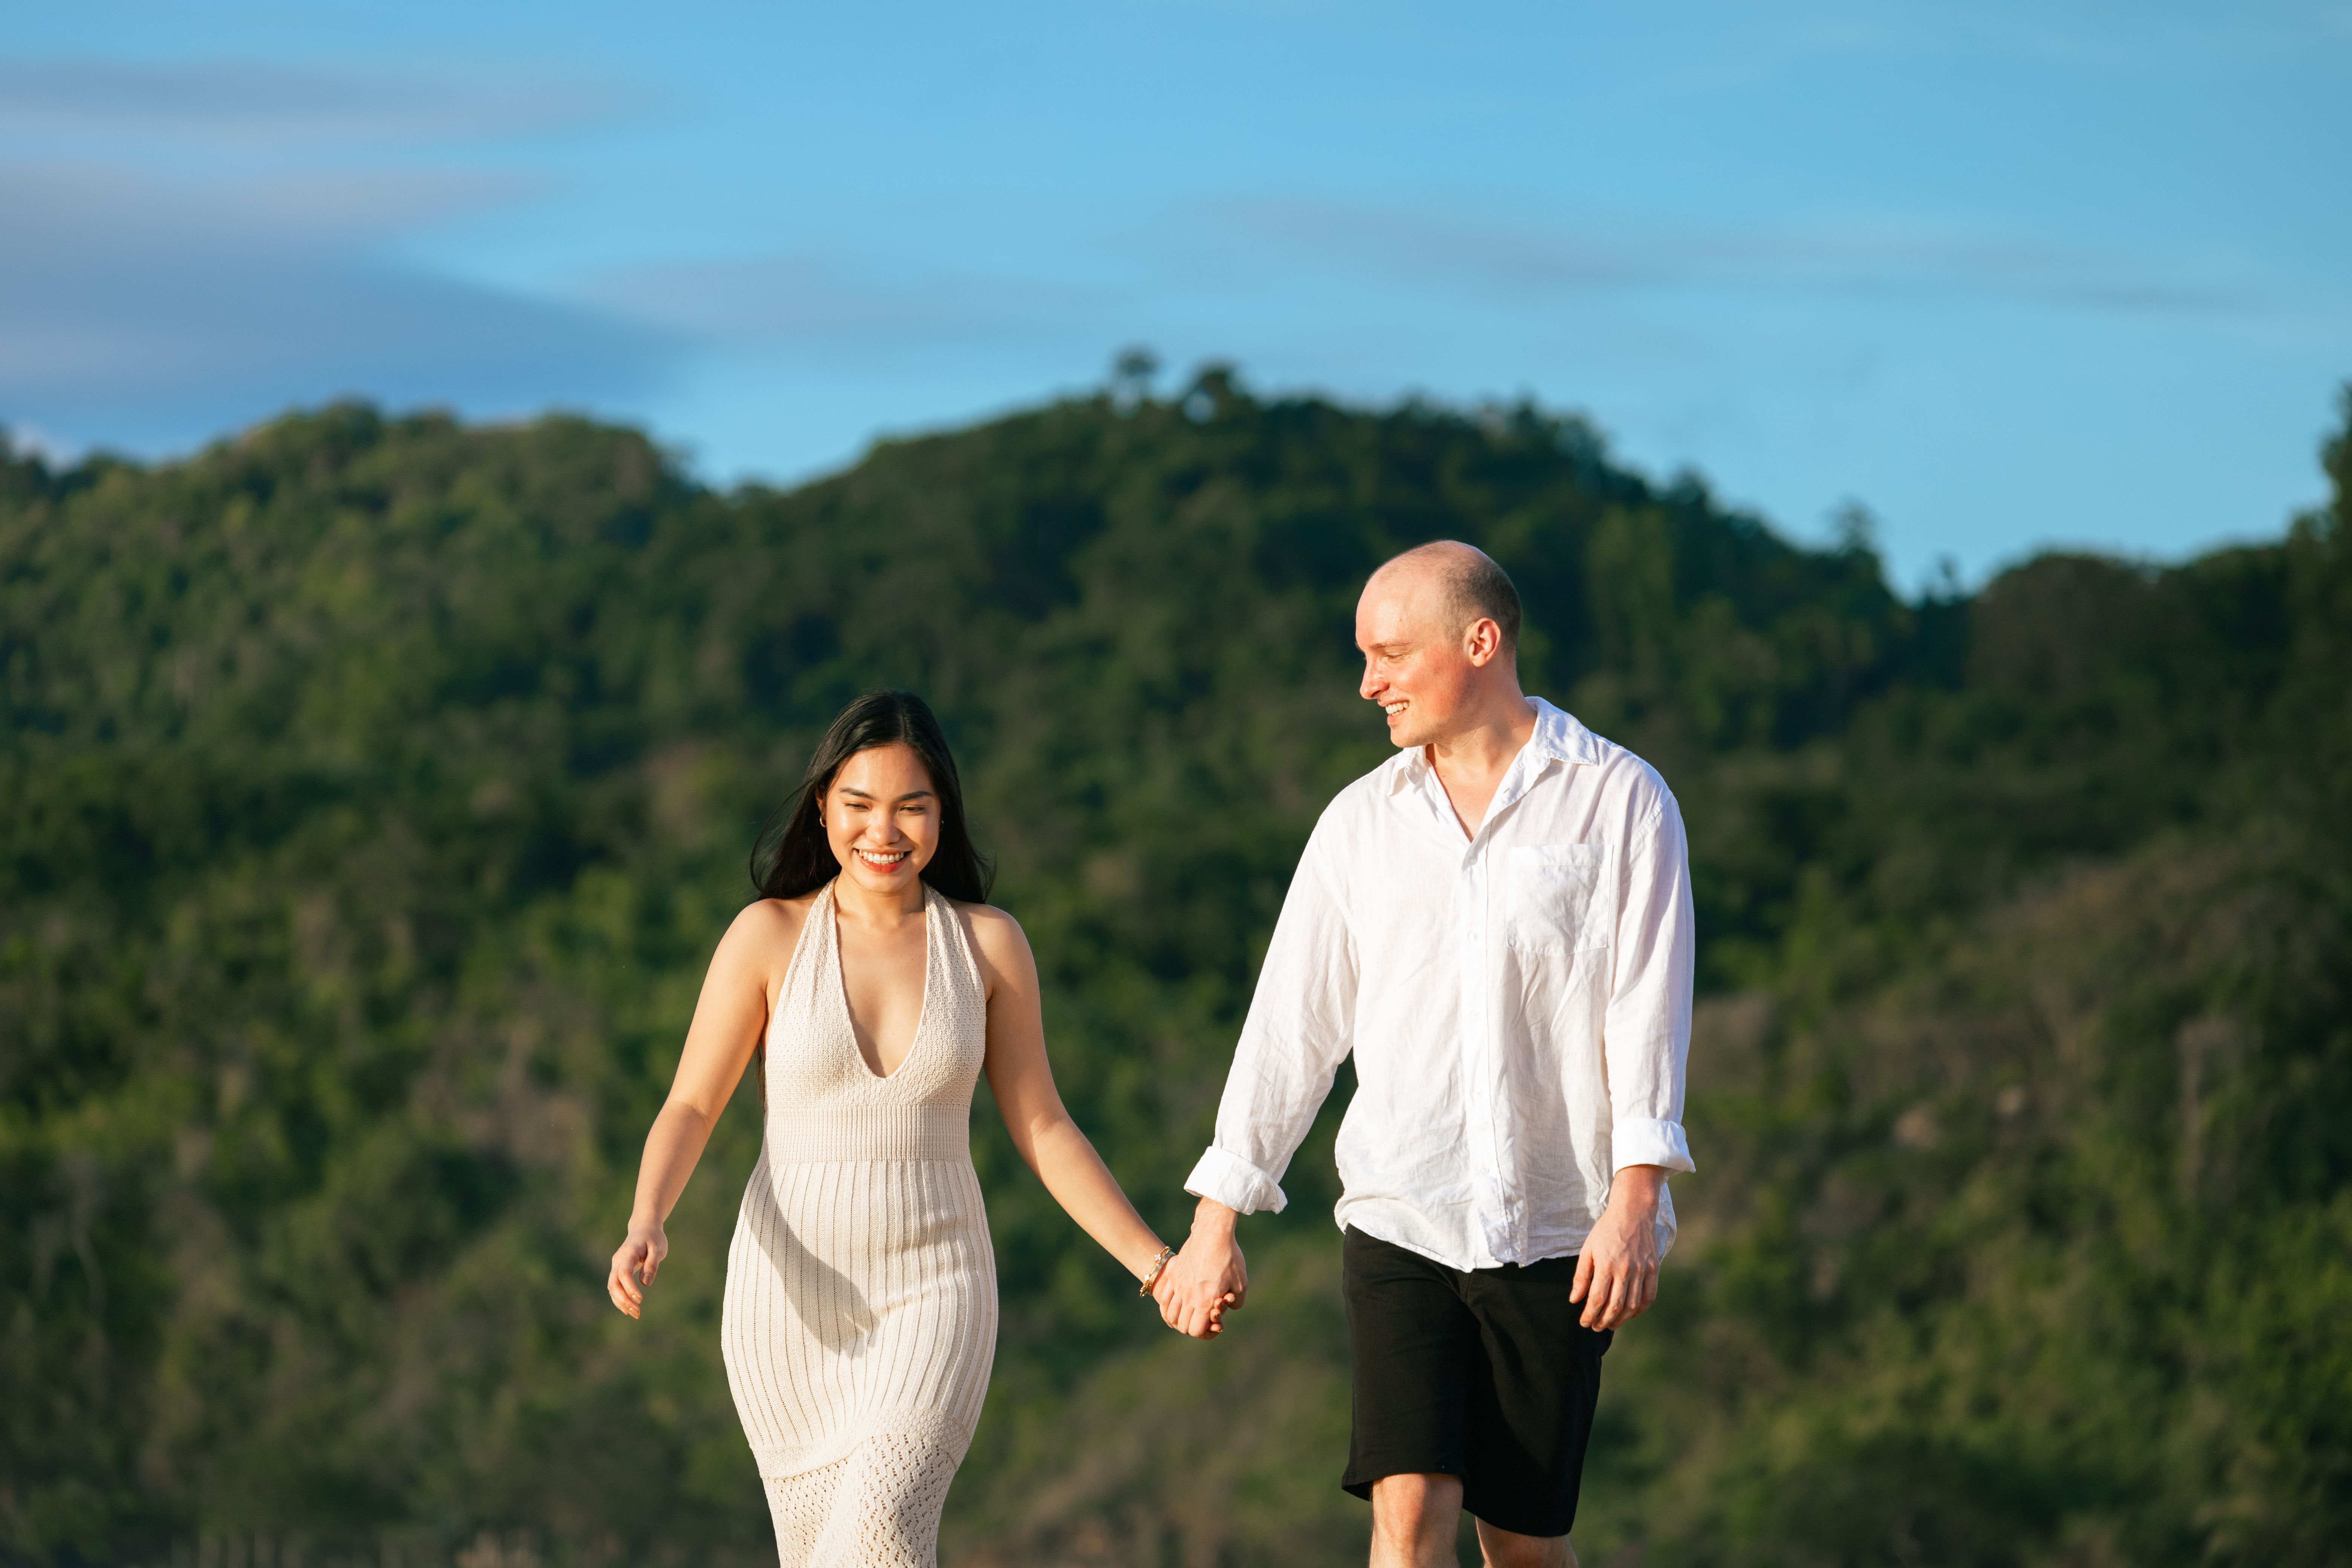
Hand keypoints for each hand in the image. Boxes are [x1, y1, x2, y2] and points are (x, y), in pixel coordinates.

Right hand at [608, 1220, 668, 1318]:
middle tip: (637, 1313)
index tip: (640, 1299)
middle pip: (613, 1283)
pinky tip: (628, 1309)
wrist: (644, 1227)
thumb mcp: (658, 1248)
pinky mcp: (618, 1270)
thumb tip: (645, 1282)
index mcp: (628, 1253)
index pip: (624, 1273)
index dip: (629, 1288)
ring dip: (621, 1302)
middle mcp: (618, 1260)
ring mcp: (616, 1265)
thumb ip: (651, 1264)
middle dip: (623, 1300)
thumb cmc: (653, 1238)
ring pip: (612, 1287)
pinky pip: (615, 1286)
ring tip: (635, 1314)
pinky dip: (619, 1298)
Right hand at [1153, 1198, 1246, 1338]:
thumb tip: (1228, 1308)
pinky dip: (1167, 1307)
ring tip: (1188, 1315)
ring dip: (1178, 1320)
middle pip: (1181, 1325)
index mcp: (1205, 1301)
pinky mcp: (1173, 1275)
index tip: (1212, 1323)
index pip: (1196, 1330)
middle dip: (1192, 1328)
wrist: (1212, 1232)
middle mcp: (1188, 1296)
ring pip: (1170, 1314)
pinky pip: (1163, 1299)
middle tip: (1201, 1320)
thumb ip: (1237, 1302)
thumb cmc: (1229, 1257)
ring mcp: (1178, 1285)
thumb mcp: (1241, 1282)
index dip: (1204, 1332)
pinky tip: (1175, 1306)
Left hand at [1571, 1165, 1665, 1329]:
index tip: (1583, 1323)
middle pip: (1614, 1306)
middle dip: (1603, 1321)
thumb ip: (1581, 1276)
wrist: (1633, 1212)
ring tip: (1610, 1324)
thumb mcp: (1587, 1249)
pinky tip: (1630, 1314)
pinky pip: (1649, 1297)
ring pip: (1632, 1306)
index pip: (1596, 1299)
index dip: (1589, 1315)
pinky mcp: (1654, 1269)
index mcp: (1605, 1264)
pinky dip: (1639, 1310)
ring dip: (1620, 1320)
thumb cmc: (1606, 1230)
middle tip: (1595, 1327)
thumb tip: (1574, 1300)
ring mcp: (1642, 1270)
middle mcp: (1625, 1269)